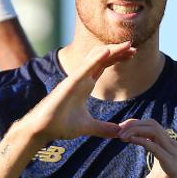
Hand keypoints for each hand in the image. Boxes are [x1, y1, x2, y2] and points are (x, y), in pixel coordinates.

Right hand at [19, 42, 134, 143]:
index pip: (103, 65)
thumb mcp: (88, 127)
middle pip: (101, 58)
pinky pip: (84, 69)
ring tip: (127, 45)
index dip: (117, 57)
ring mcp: (75, 80)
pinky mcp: (69, 84)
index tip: (132, 54)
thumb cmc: (60, 125)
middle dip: (118, 51)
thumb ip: (104, 128)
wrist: (42, 130)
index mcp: (85, 85)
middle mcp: (80, 79)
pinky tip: (108, 51)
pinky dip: (96, 59)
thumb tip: (120, 132)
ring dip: (111, 50)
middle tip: (134, 47)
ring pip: (95, 58)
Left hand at [107, 118, 176, 177]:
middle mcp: (170, 147)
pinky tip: (131, 141)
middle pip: (151, 124)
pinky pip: (157, 147)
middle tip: (117, 131)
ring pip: (154, 131)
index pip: (150, 127)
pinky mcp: (173, 164)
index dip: (134, 124)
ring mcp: (173, 154)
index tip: (118, 131)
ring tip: (121, 136)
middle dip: (133, 123)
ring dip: (136, 130)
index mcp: (165, 148)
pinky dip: (143, 141)